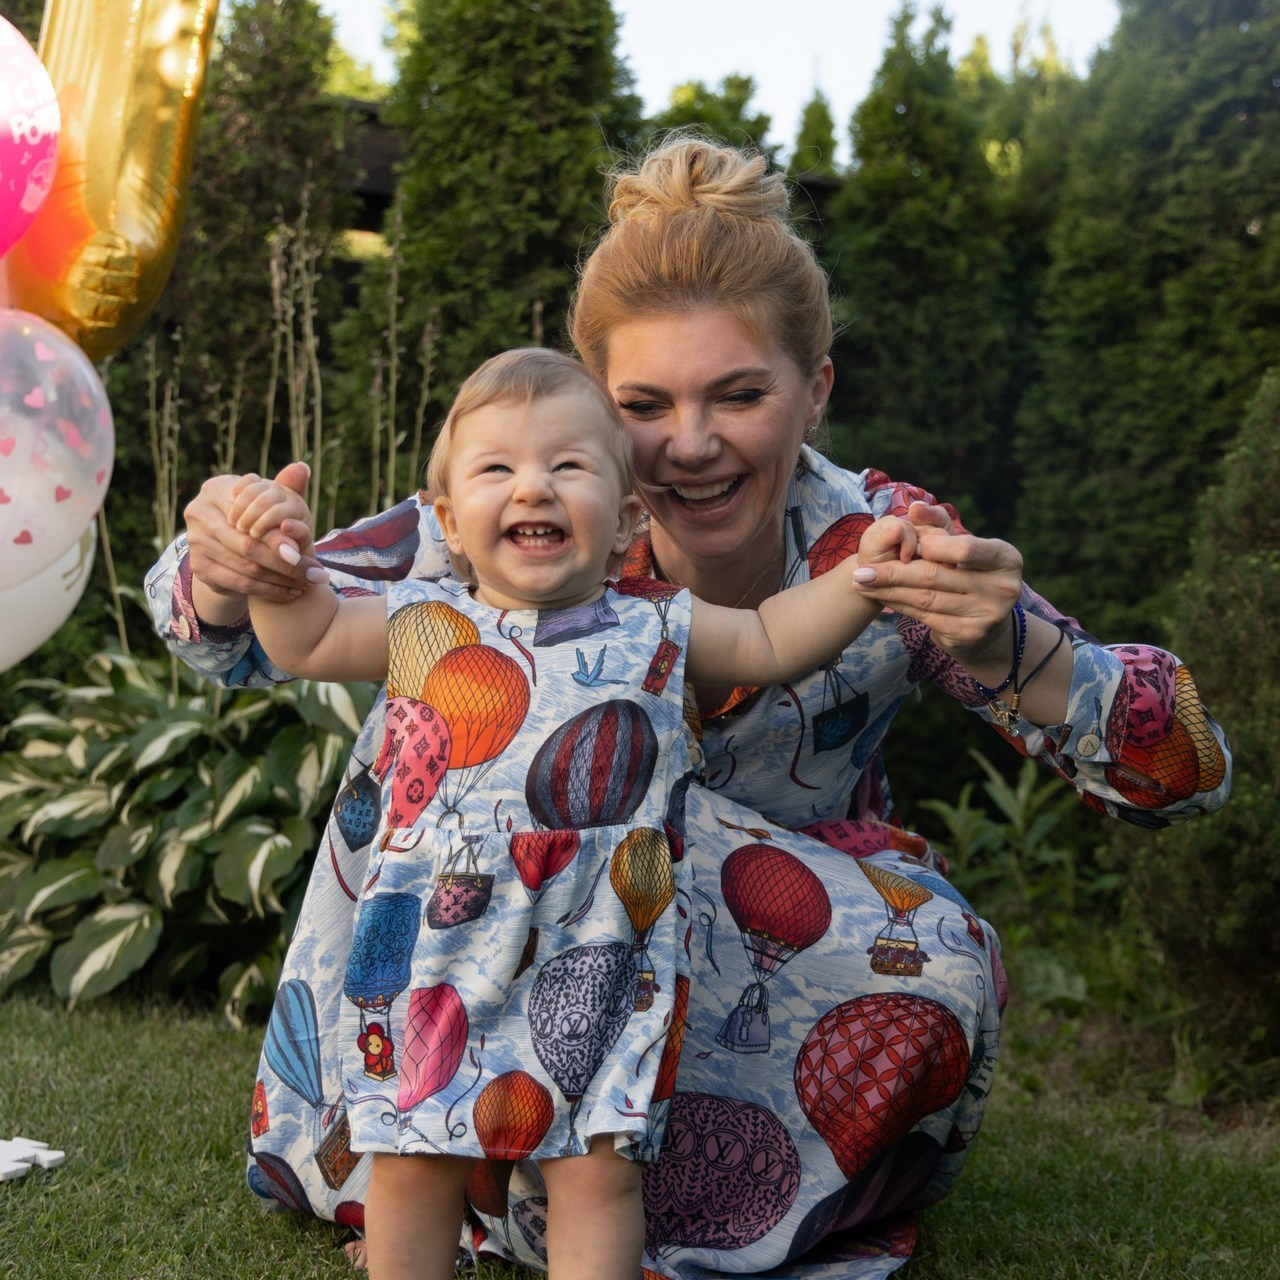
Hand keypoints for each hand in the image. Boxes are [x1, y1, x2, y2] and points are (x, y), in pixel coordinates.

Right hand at [183, 461, 325, 619]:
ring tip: (308, 583)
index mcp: (214, 489)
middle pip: (250, 545)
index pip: (252, 516)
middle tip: (315, 573)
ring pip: (247, 568)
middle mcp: (199, 513)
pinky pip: (240, 583)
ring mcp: (195, 542)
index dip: (280, 534)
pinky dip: (269, 591)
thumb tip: (303, 468)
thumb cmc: (253, 516)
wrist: (225, 546)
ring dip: (282, 580)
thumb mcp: (268, 500)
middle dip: (286, 562)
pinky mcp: (199, 567)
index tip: (307, 548)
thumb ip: (286, 487)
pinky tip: (290, 593)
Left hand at [853, 502, 1022, 666]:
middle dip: (893, 572)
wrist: (989, 626)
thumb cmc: (970, 572)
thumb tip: (914, 507)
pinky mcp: (969, 635)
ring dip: (888, 591)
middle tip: (860, 571)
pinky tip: (881, 598)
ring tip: (861, 584)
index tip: (902, 546)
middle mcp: (1002, 588)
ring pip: (925, 598)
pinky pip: (924, 616)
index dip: (931, 546)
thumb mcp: (960, 543)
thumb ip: (937, 522)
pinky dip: (899, 605)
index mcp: (1005, 557)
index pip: (964, 548)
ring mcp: (987, 614)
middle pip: (936, 576)